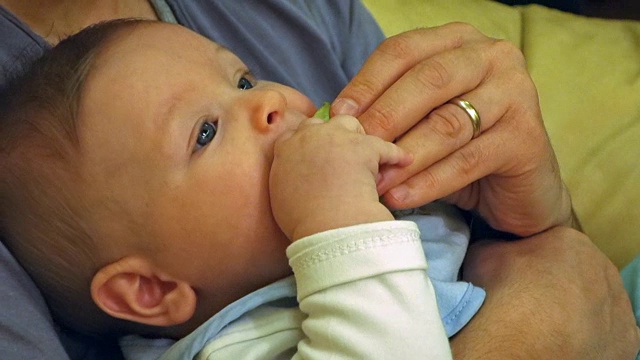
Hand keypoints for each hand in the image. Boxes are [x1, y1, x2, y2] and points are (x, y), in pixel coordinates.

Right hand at [269, 115, 411, 240]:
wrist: (327, 223)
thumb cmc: (301, 219)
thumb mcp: (280, 198)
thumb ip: (285, 182)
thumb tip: (293, 184)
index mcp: (285, 149)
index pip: (296, 135)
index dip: (307, 144)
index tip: (314, 155)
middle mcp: (310, 136)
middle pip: (321, 124)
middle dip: (329, 135)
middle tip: (339, 153)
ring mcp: (338, 138)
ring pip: (350, 124)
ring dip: (358, 136)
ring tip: (368, 152)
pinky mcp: (366, 147)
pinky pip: (385, 147)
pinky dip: (396, 155)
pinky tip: (403, 161)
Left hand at [332, 22, 572, 235]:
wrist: (516, 190)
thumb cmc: (459, 149)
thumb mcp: (421, 119)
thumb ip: (389, 110)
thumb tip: (336, 120)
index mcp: (458, 41)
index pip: (402, 51)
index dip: (366, 83)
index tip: (337, 116)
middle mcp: (491, 56)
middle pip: (427, 80)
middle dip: (384, 117)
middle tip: (353, 149)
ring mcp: (515, 92)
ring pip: (447, 124)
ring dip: (404, 156)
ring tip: (374, 181)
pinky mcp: (526, 136)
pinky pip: (467, 161)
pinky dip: (429, 182)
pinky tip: (401, 198)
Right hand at [451, 227, 639, 358]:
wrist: (518, 341)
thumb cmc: (501, 295)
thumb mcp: (483, 254)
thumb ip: (497, 245)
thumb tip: (496, 247)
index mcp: (571, 242)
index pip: (554, 247)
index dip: (535, 263)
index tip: (519, 278)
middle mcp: (603, 268)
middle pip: (580, 274)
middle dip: (561, 285)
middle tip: (534, 303)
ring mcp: (618, 305)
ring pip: (597, 303)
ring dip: (578, 310)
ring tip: (548, 326)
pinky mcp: (626, 339)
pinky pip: (607, 334)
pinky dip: (590, 338)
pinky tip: (565, 342)